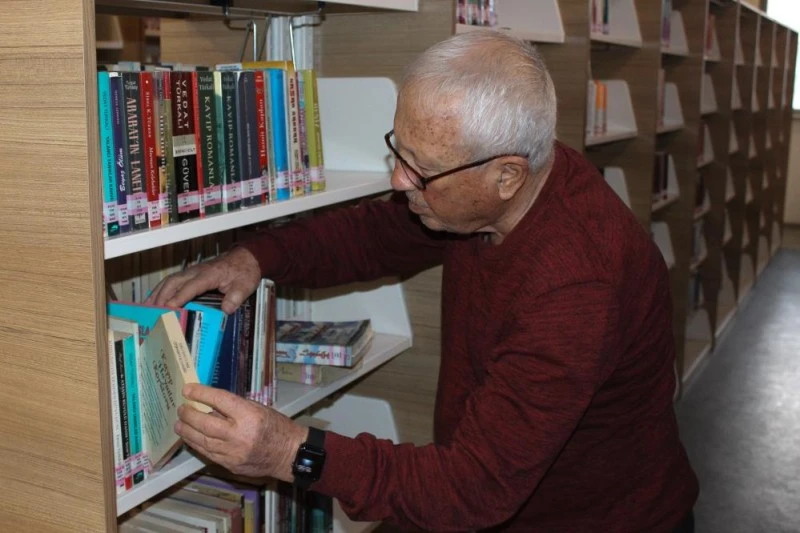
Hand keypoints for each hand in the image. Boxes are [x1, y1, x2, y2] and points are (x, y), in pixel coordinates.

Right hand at [146, 246, 261, 313]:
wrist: (245, 258)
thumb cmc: (244, 271)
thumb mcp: (245, 285)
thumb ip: (236, 297)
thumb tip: (226, 309)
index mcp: (209, 274)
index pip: (191, 286)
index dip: (179, 297)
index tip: (169, 307)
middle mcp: (196, 272)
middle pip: (174, 282)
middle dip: (162, 297)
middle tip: (153, 313)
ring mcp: (191, 272)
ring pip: (170, 281)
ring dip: (158, 294)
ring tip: (147, 308)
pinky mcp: (190, 275)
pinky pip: (172, 282)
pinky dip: (161, 290)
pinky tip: (154, 301)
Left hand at [175, 384, 308, 481]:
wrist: (289, 454)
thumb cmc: (277, 426)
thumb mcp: (259, 409)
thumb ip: (235, 408)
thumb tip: (210, 406)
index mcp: (249, 415)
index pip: (220, 401)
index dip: (201, 394)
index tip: (187, 390)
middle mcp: (239, 435)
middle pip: (206, 424)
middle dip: (189, 415)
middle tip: (181, 409)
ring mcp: (234, 453)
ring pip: (203, 441)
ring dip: (188, 431)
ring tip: (179, 424)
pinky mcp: (231, 465)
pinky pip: (208, 454)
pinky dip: (197, 445)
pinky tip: (190, 438)